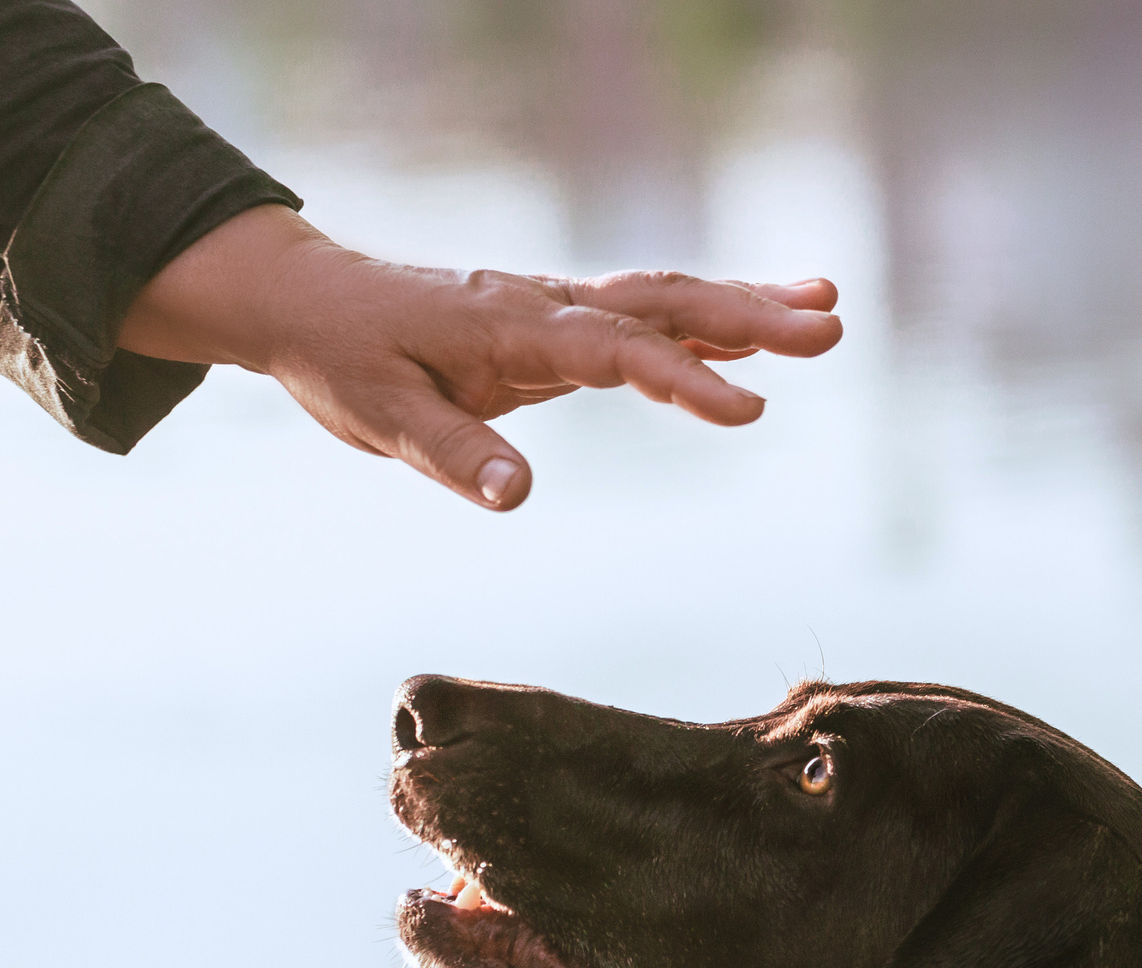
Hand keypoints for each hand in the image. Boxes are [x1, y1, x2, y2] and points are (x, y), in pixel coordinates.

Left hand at [115, 204, 842, 509]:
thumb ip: (455, 454)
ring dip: (746, 304)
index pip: (614, 352)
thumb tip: (521, 496)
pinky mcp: (562, 323)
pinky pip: (648, 314)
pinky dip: (709, 317)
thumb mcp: (382, 419)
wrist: (312, 306)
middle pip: (663, 303)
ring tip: (828, 310)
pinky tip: (761, 331)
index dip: (683, 379)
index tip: (748, 410)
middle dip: (748, 316)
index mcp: (511, 329)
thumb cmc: (345, 362)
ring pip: (666, 297)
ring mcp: (559, 308)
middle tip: (829, 328)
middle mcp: (547, 306)